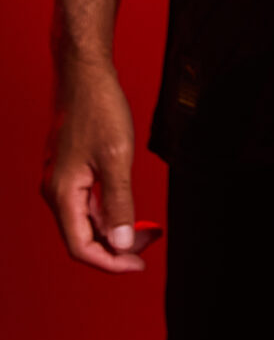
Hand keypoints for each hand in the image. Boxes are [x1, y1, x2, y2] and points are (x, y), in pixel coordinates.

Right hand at [42, 58, 157, 271]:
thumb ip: (119, 203)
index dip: (110, 262)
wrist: (84, 74)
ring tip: (150, 229)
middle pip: (83, 238)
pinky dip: (111, 212)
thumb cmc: (99, 110)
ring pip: (88, 222)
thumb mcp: (117, 158)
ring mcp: (62, 181)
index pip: (81, 247)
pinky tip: (132, 211)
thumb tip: (120, 243)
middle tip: (152, 243)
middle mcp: (56, 191)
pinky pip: (89, 204)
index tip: (140, 265)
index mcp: (62, 193)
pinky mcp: (71, 171)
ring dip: (116, 230)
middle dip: (118, 247)